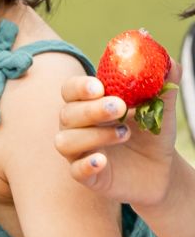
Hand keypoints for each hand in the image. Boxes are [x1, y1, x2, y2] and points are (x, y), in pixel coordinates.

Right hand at [56, 68, 178, 209]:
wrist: (162, 171)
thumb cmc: (152, 134)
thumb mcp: (160, 109)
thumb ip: (162, 85)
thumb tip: (170, 60)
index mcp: (88, 105)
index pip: (70, 90)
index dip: (79, 87)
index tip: (98, 86)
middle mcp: (77, 127)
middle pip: (66, 114)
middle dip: (91, 110)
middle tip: (120, 107)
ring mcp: (79, 152)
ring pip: (66, 141)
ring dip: (92, 135)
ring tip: (125, 133)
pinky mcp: (88, 176)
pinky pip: (75, 171)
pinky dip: (86, 164)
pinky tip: (102, 160)